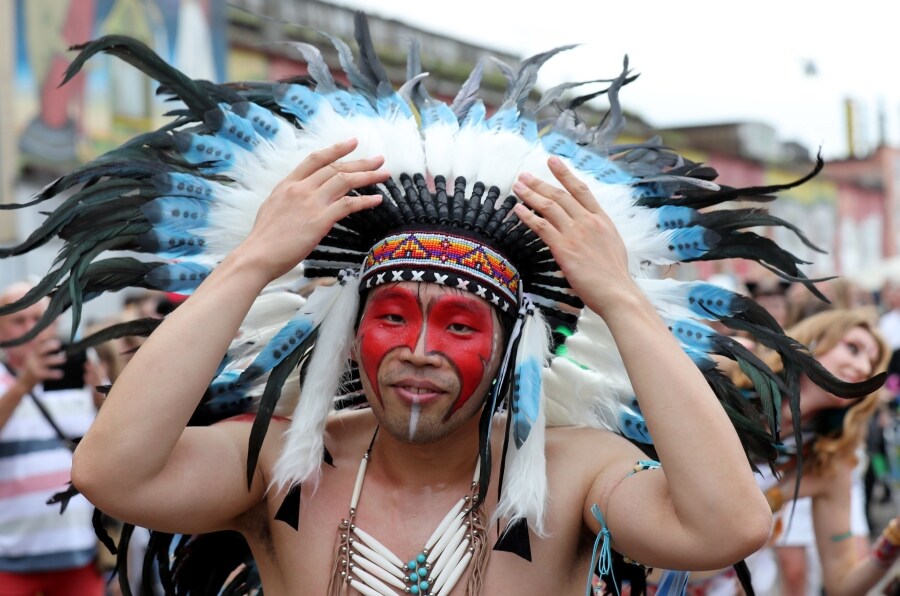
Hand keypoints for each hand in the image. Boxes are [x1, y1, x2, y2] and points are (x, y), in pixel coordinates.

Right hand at [19, 338, 64, 388]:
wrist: (23, 382)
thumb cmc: (34, 367)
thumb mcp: (36, 357)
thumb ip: (44, 350)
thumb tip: (58, 341)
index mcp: (33, 352)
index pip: (40, 343)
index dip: (47, 339)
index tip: (55, 334)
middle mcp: (32, 357)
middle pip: (40, 350)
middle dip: (49, 346)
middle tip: (58, 344)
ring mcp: (34, 366)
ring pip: (45, 361)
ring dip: (55, 360)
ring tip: (64, 359)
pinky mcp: (36, 375)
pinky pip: (46, 373)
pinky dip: (54, 373)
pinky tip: (61, 374)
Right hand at [241, 139, 388, 280]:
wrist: (257, 255)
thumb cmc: (263, 238)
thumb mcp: (272, 207)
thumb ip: (289, 198)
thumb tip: (301, 198)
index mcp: (288, 184)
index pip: (316, 159)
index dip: (336, 149)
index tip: (353, 142)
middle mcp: (301, 188)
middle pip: (336, 168)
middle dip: (360, 162)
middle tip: (379, 159)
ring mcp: (311, 203)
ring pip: (345, 181)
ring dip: (368, 176)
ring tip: (384, 173)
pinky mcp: (320, 220)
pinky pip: (348, 205)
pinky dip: (365, 201)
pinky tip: (377, 199)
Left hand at [512, 157, 635, 313]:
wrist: (617, 292)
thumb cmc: (615, 275)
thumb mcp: (612, 244)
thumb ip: (598, 232)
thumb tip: (587, 229)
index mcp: (602, 219)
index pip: (581, 190)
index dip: (565, 174)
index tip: (552, 161)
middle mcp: (588, 221)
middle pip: (560, 195)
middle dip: (540, 182)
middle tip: (524, 175)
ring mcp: (576, 233)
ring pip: (549, 206)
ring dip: (530, 194)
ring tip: (517, 186)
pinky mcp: (564, 247)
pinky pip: (541, 226)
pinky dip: (527, 216)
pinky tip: (517, 209)